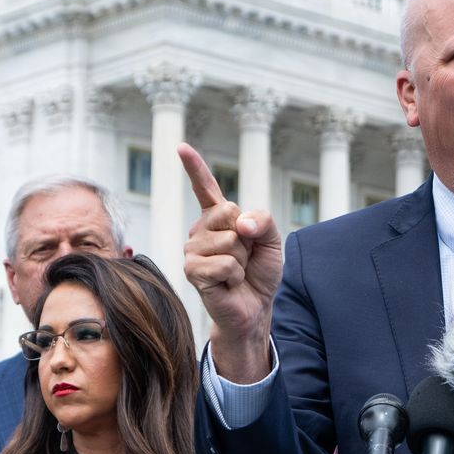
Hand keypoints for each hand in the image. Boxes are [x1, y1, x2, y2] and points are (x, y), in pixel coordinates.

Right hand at [181, 142, 281, 381]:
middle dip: (248, 237)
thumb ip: (263, 221)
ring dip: (242, 260)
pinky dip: (235, 275)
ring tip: (236, 271)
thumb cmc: (259, 273)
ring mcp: (192, 249)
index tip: (181, 147)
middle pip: (229, 212)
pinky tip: (228, 283)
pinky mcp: (191, 270)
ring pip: (229, 241)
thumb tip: (240, 223)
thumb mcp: (272, 241)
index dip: (195, 168)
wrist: (255, 306)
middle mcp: (200, 230)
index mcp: (218, 218)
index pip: (206, 188)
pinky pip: (224, 264)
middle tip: (244, 256)